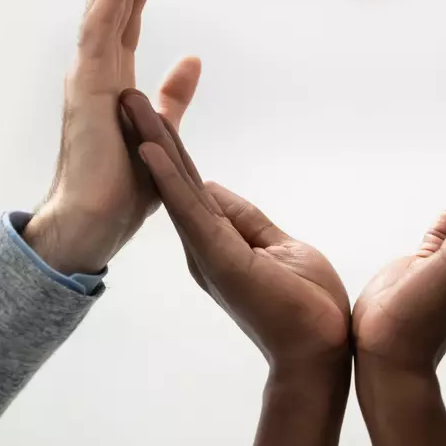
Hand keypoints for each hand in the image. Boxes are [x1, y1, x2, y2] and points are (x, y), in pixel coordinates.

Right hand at [23, 0, 201, 274]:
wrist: (95, 224)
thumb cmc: (124, 185)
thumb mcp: (160, 128)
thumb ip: (173, 95)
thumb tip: (193, 61)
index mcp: (113, 78)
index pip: (131, 17)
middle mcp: (97, 69)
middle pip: (117, 0)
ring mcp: (89, 74)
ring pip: (106, 3)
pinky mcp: (88, 85)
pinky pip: (101, 28)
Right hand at [122, 89, 350, 445]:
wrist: (320, 351)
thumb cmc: (305, 304)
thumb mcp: (277, 246)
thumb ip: (244, 217)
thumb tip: (213, 188)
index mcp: (214, 241)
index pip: (188, 183)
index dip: (168, 145)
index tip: (148, 110)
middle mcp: (202, 245)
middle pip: (174, 178)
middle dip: (151, 133)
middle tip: (125, 95)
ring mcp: (207, 252)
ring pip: (175, 188)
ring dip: (153, 143)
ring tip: (131, 104)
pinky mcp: (220, 260)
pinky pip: (191, 213)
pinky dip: (169, 180)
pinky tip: (151, 151)